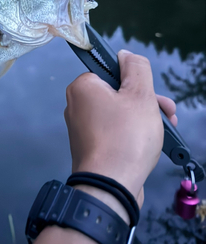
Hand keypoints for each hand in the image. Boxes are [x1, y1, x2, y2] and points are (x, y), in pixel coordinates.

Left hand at [64, 50, 176, 207]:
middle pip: (117, 93)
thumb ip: (136, 68)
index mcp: (83, 87)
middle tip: (167, 113)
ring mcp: (82, 128)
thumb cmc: (125, 137)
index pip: (110, 70)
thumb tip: (125, 55)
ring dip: (143, 118)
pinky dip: (131, 134)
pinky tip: (150, 143)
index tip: (151, 92)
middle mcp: (77, 105)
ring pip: (118, 113)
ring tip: (166, 130)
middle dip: (145, 101)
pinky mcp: (90, 147)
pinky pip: (113, 132)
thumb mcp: (140, 95)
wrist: (110, 188)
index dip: (134, 80)